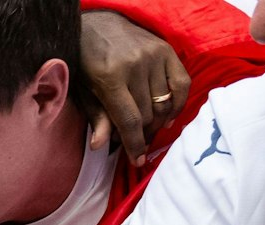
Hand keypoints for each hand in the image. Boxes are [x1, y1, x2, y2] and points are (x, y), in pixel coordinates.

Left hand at [79, 11, 191, 165]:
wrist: (97, 23)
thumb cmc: (85, 60)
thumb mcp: (82, 90)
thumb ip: (96, 116)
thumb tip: (100, 145)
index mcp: (110, 77)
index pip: (129, 120)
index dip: (134, 144)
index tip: (136, 161)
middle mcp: (135, 66)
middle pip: (148, 115)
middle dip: (142, 134)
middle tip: (134, 140)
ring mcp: (154, 56)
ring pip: (164, 104)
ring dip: (157, 122)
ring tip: (147, 129)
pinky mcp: (167, 50)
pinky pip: (182, 84)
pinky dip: (177, 104)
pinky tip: (168, 116)